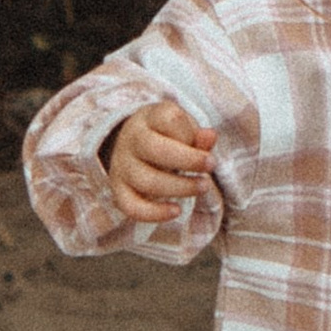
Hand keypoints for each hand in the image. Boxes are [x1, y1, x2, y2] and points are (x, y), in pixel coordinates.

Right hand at [106, 98, 217, 221]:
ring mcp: (122, 166)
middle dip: (188, 160)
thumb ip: (199, 137)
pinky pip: (131, 206)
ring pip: (147, 180)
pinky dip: (154, 213)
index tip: (204, 145)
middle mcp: (131, 140)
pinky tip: (176, 210)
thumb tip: (210, 137)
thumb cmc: (169, 137)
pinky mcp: (118, 190)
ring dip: (180, 187)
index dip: (191, 134)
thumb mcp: (184, 129)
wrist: (135, 146)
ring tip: (203, 187)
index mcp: (149, 118)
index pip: (169, 120)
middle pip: (155, 148)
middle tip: (211, 166)